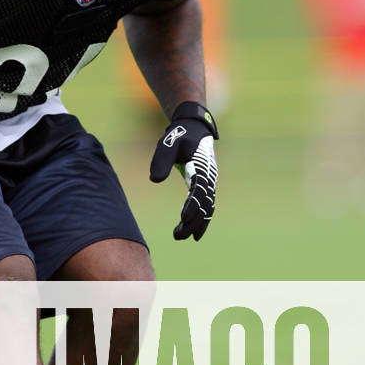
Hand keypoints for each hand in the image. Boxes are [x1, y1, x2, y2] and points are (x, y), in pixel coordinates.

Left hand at [150, 102, 218, 240]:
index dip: (192, 205)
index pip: (199, 190)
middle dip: (193, 221)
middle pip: (204, 204)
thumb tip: (155, 180)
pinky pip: (206, 205)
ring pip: (207, 207)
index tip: (183, 218)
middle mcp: (209, 176)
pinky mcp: (206, 185)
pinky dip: (202, 219)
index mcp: (200, 166)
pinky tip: (192, 232)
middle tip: (178, 236)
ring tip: (182, 237)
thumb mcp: (167, 143)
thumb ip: (161, 159)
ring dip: (197, 223)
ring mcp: (209, 182)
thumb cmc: (179, 135)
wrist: (194, 127)